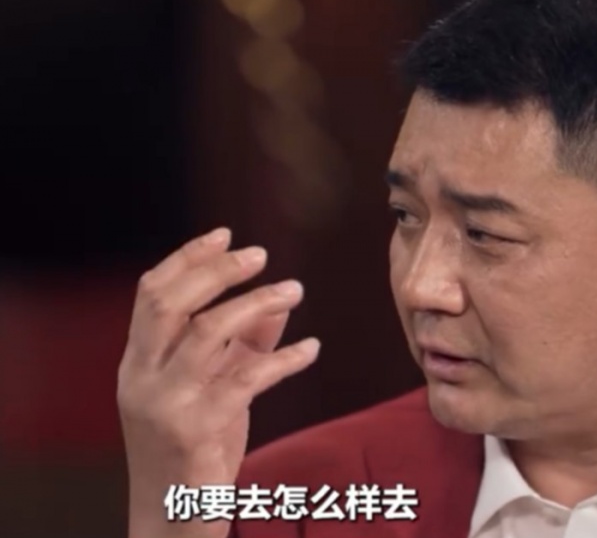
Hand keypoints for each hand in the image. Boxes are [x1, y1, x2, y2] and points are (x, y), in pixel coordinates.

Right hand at [117, 228, 319, 537]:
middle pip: (171, 301)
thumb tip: (278, 303)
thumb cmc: (194, 446)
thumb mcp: (213, 388)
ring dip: (257, 304)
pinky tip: (312, 350)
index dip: (188, 257)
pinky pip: (246, 379)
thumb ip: (242, 344)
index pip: (152, 292)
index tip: (226, 233)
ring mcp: (165, 403)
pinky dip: (284, 359)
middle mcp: (141, 376)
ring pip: (207, 332)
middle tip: (260, 254)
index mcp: (138, 361)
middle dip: (216, 270)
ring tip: (295, 290)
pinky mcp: (196, 430)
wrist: (173, 515)